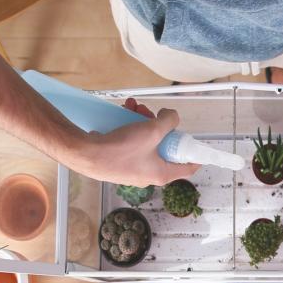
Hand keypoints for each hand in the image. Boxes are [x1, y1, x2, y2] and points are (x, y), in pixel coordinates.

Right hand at [62, 100, 198, 186]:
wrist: (85, 154)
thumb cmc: (120, 149)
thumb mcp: (152, 130)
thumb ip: (169, 121)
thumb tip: (171, 117)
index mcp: (161, 174)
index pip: (187, 168)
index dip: (195, 155)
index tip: (197, 144)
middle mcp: (148, 174)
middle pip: (165, 148)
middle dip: (160, 126)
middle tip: (154, 114)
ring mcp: (133, 168)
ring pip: (147, 141)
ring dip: (143, 121)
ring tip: (134, 107)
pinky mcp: (119, 161)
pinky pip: (132, 142)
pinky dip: (130, 126)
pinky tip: (123, 112)